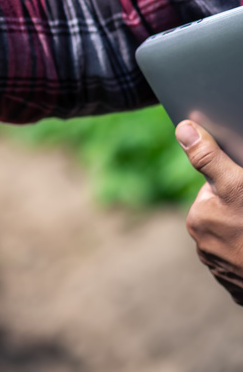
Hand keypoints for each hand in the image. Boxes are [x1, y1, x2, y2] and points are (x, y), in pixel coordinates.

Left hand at [178, 120, 242, 304]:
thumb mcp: (237, 185)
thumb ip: (208, 157)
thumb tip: (183, 128)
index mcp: (199, 219)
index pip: (217, 190)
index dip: (238, 184)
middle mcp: (204, 247)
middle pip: (227, 214)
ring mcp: (223, 272)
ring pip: (238, 239)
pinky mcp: (241, 292)